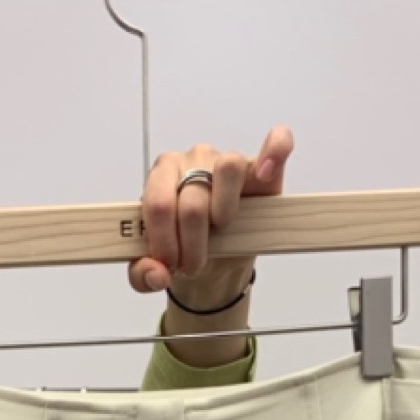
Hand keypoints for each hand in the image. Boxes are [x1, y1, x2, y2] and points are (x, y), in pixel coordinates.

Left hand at [128, 126, 294, 311]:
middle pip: (192, 200)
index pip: (158, 203)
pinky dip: (275, 153)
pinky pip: (276, 145)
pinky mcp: (261, 169)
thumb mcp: (155, 268)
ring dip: (224, 213)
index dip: (164, 241)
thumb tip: (157, 274)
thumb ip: (143, 274)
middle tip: (193, 263)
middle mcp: (192, 159)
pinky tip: (265, 174)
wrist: (211, 263)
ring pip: (227, 170)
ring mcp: (226, 160)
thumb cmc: (182, 252)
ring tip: (221, 231)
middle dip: (192, 244)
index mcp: (160, 176)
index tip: (169, 265)